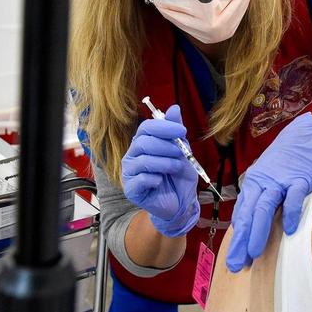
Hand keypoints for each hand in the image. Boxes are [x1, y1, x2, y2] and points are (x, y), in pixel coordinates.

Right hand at [121, 104, 199, 237]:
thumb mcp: (182, 151)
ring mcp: (129, 172)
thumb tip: (174, 108)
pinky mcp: (131, 189)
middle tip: (180, 153)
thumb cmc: (178, 176)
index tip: (182, 131)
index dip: (164, 127)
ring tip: (176, 167)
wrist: (180, 203)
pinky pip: (142, 178)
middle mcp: (132, 155)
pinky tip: (162, 181)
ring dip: (165, 162)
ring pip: (144, 160)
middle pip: (143, 142)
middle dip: (166, 146)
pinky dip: (156, 178)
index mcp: (143, 143)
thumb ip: (176, 131)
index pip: (146, 128)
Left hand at [226, 113, 311, 271]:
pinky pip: (293, 198)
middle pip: (248, 214)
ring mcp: (281, 180)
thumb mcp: (270, 178)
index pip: (241, 215)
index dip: (237, 238)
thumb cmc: (289, 161)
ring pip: (264, 207)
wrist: (310, 134)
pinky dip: (290, 214)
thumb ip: (262, 198)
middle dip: (241, 241)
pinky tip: (290, 230)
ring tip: (254, 253)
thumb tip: (254, 225)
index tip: (233, 260)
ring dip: (258, 231)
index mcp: (253, 184)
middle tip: (236, 264)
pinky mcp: (301, 179)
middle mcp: (262, 182)